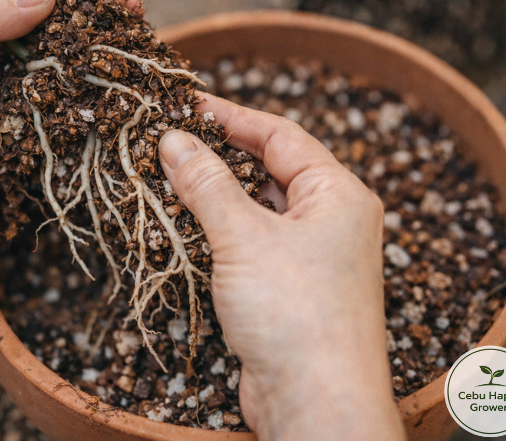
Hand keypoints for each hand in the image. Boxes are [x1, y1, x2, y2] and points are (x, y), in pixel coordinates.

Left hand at [0, 0, 143, 440]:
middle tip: (121, 2)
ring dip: (91, 60)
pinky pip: (53, 129)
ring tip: (128, 39)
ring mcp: (4, 108)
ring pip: (55, 79)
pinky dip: (84, 113)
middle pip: (42, 36)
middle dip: (81, 18)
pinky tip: (117, 95)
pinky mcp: (15, 149)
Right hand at [158, 94, 404, 439]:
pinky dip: (220, 230)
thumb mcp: (243, 236)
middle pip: (268, 170)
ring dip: (215, 194)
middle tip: (169, 139)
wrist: (316, 403)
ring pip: (257, 209)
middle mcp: (330, 220)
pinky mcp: (289, 288)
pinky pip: (251, 243)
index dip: (231, 116)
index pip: (280, 135)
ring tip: (168, 175)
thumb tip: (172, 139)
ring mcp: (311, 256)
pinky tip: (186, 224)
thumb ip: (206, 183)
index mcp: (337, 194)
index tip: (187, 103)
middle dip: (219, 155)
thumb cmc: (294, 311)